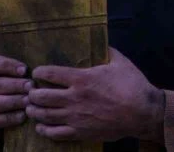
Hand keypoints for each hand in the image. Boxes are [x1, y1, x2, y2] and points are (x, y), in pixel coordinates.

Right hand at [0, 55, 31, 138]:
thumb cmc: (0, 84)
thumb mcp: (1, 71)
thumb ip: (14, 68)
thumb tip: (35, 70)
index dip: (10, 66)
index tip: (25, 70)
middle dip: (15, 85)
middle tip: (31, 86)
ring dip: (15, 101)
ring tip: (29, 100)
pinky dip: (12, 118)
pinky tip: (23, 115)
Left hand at [26, 48, 164, 142]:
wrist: (142, 112)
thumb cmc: (132, 85)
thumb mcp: (120, 62)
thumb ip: (107, 51)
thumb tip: (101, 40)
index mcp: (82, 79)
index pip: (50, 73)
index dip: (39, 72)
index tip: (36, 72)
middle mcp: (74, 98)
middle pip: (42, 96)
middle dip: (32, 93)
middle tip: (30, 92)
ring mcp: (75, 117)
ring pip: (45, 115)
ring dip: (34, 111)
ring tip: (31, 108)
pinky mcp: (80, 132)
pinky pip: (55, 133)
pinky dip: (44, 130)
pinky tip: (41, 127)